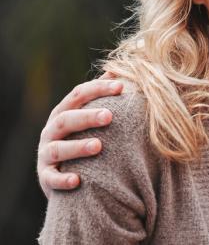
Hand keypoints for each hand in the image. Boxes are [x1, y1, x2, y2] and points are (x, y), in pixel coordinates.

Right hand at [37, 78, 122, 196]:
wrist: (66, 172)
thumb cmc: (84, 136)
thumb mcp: (89, 114)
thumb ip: (100, 94)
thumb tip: (117, 69)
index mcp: (65, 111)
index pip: (79, 94)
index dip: (99, 88)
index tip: (122, 87)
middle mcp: (52, 130)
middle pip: (66, 119)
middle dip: (87, 116)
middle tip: (109, 116)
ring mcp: (46, 153)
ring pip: (58, 148)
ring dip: (77, 147)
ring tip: (98, 146)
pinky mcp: (45, 176)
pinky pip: (51, 178)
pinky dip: (62, 179)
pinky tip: (77, 180)